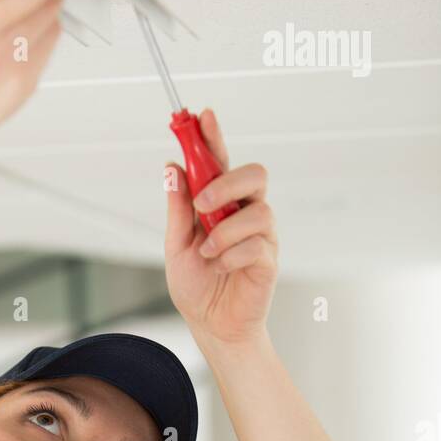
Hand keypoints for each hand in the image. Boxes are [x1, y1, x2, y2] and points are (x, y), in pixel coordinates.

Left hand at [164, 110, 277, 346]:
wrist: (210, 325)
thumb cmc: (197, 284)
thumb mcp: (176, 245)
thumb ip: (178, 209)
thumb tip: (171, 169)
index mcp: (221, 204)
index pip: (220, 161)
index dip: (213, 137)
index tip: (202, 116)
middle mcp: (245, 213)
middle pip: (255, 174)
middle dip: (228, 181)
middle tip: (203, 202)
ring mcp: (261, 235)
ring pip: (258, 210)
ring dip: (226, 230)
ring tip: (208, 252)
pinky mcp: (268, 260)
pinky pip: (257, 245)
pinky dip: (232, 256)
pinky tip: (221, 268)